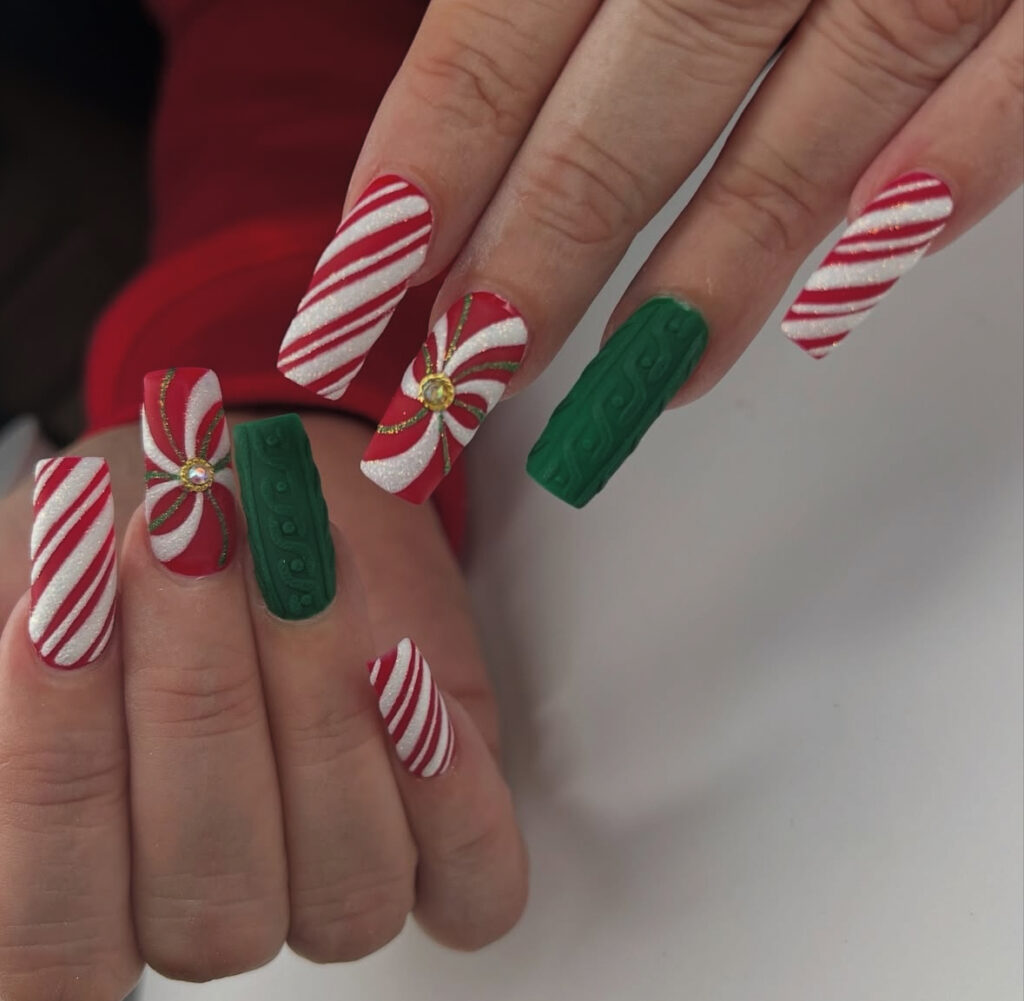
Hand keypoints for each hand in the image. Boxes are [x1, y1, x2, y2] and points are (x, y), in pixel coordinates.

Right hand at [0, 403, 526, 998]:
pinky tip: (406, 675)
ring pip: (345, 897)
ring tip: (298, 566)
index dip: (57, 781)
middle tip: (186, 542)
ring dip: (322, 716)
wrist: (260, 504)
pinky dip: (452, 798)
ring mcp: (337, 892)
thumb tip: (60, 612)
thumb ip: (47, 624)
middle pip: (210, 905)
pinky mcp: (450, 853)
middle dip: (197, 709)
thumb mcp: (63, 576)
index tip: (57, 617)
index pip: (49, 944)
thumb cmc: (144, 547)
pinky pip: (474, 891)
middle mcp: (211, 913)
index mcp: (81, 891)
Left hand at [277, 0, 1021, 507]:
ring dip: (710, 276)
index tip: (355, 300)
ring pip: (805, 121)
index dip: (421, 181)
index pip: (491, 37)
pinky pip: (1017, 71)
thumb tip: (473, 75)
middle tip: (463, 385)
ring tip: (636, 388)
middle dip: (535, 263)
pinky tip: (848, 293)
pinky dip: (945, 176)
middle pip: (625, 108)